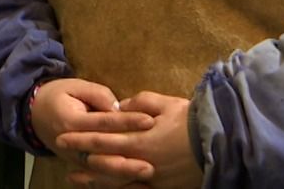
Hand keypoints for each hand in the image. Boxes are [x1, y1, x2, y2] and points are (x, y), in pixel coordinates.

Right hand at [32, 79, 155, 184]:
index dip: (127, 121)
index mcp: (71, 121)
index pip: (104, 122)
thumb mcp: (75, 86)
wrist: (34, 112)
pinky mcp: (77, 164)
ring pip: (100, 170)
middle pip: (102, 155)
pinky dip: (115, 183)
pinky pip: (97, 177)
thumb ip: (97, 94)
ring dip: (123, 176)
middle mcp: (72, 144)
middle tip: (151, 165)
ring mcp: (73, 157)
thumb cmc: (59, 96)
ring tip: (145, 176)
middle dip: (127, 161)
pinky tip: (134, 185)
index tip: (149, 121)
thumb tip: (119, 107)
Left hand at [57, 91, 202, 188]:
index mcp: (139, 139)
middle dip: (81, 158)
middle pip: (103, 162)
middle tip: (62, 154)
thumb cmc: (192, 121)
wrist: (221, 143)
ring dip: (93, 179)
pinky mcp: (163, 188)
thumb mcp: (164, 103)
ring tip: (74, 178)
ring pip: (116, 181)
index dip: (80, 139)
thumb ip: (139, 103)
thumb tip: (122, 107)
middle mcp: (141, 161)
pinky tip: (106, 188)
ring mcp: (152, 178)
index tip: (62, 137)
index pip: (102, 139)